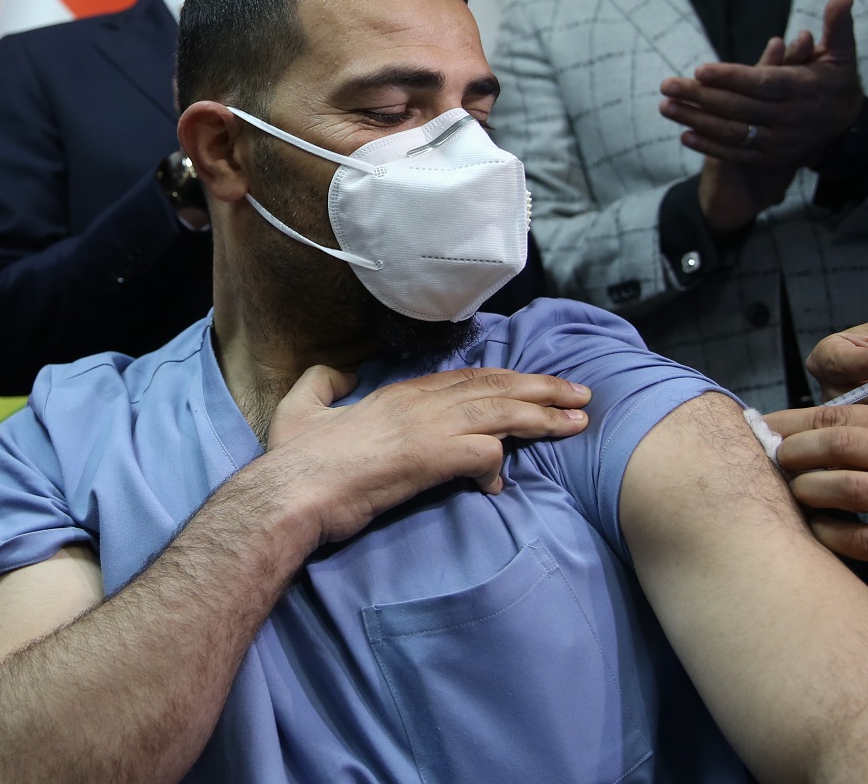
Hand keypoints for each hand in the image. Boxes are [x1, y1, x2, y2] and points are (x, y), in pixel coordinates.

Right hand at [265, 365, 590, 544]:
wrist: (287, 495)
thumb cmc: (293, 461)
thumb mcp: (299, 407)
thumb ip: (325, 381)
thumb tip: (343, 372)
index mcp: (398, 393)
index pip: (466, 379)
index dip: (505, 381)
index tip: (534, 385)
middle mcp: (418, 403)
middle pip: (494, 388)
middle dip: (542, 390)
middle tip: (580, 395)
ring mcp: (425, 428)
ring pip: (500, 413)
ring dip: (543, 417)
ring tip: (577, 422)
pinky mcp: (428, 458)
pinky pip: (483, 453)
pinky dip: (497, 466)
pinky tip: (499, 484)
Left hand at [659, 0, 864, 229]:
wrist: (848, 132)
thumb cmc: (838, 83)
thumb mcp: (843, 54)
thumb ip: (838, 25)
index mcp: (801, 88)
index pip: (761, 82)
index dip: (730, 77)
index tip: (699, 70)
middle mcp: (788, 118)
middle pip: (737, 107)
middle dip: (699, 96)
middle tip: (666, 84)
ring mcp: (777, 142)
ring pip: (731, 132)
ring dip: (695, 120)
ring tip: (666, 107)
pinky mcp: (769, 158)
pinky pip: (735, 153)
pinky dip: (709, 147)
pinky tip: (685, 135)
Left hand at [768, 405, 867, 582]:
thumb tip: (815, 433)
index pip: (840, 414)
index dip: (794, 421)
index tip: (762, 427)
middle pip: (836, 445)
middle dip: (794, 453)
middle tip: (772, 462)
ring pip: (845, 488)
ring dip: (809, 491)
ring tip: (796, 494)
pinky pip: (863, 539)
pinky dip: (832, 534)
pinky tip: (819, 531)